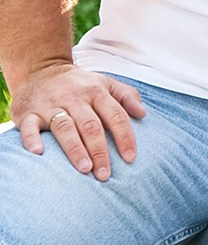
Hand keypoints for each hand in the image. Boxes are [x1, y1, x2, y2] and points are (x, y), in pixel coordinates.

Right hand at [11, 62, 145, 180]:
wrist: (40, 69)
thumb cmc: (79, 84)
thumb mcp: (104, 82)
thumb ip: (126, 95)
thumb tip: (143, 113)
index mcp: (96, 92)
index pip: (115, 115)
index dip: (124, 136)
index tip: (130, 158)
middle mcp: (74, 98)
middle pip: (91, 125)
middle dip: (100, 150)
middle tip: (105, 175)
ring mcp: (50, 105)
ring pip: (64, 127)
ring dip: (75, 148)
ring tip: (84, 168)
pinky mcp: (28, 112)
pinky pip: (29, 126)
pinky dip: (32, 138)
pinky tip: (38, 152)